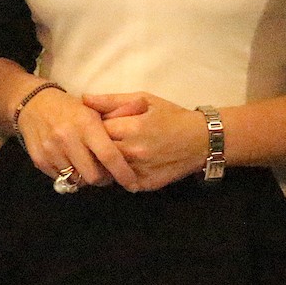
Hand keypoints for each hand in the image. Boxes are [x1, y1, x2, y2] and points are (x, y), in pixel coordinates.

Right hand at [14, 85, 139, 190]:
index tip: (133, 184)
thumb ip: (119, 112)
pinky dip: (69, 176)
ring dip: (85, 178)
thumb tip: (144, 108)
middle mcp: (68, 138)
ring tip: (88, 166)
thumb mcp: (94, 107)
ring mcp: (51, 150)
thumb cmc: (71, 108)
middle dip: (104, 179)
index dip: (123, 173)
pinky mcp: (39, 160)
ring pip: (77, 180)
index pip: (109, 155)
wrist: (33, 104)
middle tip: (107, 173)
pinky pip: (60, 179)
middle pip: (93, 176)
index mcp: (86, 123)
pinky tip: (72, 163)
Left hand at [81, 92, 208, 191]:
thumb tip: (83, 99)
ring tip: (114, 150)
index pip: (98, 129)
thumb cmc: (172, 116)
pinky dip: (119, 174)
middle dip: (99, 145)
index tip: (102, 123)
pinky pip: (121, 182)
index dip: (97, 126)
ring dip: (107, 161)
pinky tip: (125, 165)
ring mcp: (140, 171)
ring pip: (108, 169)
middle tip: (107, 138)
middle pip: (100, 151)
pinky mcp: (145, 185)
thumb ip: (112, 100)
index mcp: (133, 127)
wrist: (201, 140)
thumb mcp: (145, 100)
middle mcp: (135, 152)